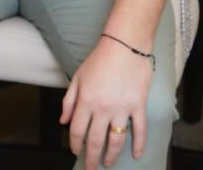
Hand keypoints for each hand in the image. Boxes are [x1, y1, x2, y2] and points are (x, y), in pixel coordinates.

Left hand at [60, 38, 152, 169]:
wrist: (124, 45)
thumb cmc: (99, 59)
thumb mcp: (78, 77)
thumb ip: (69, 101)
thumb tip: (62, 121)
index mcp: (86, 100)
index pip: (77, 130)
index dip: (75, 144)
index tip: (75, 151)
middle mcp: (102, 107)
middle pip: (95, 140)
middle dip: (92, 157)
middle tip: (91, 167)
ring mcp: (121, 108)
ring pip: (116, 140)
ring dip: (112, 156)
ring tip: (108, 163)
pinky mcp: (137, 105)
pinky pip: (139, 130)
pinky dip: (139, 145)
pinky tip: (136, 155)